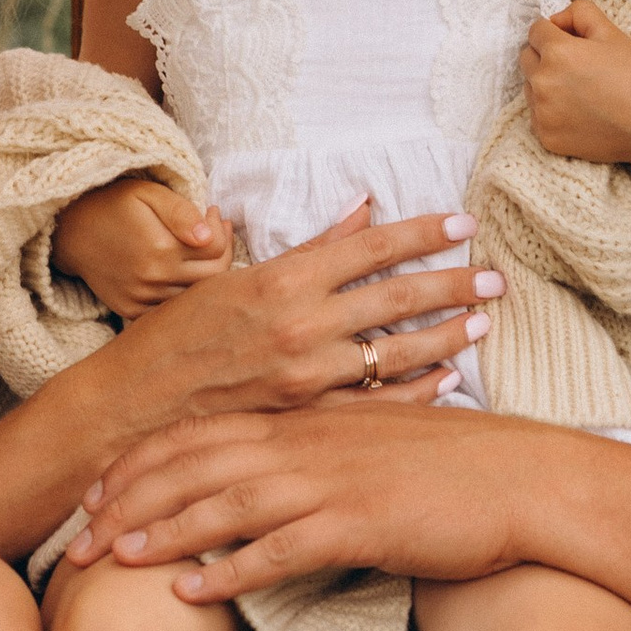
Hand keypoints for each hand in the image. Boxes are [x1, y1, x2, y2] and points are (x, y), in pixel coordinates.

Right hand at [52, 174, 231, 319]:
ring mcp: (141, 299)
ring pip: (195, 296)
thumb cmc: (114, 205)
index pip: (216, 249)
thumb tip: (209, 236)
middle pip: (213, 277)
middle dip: (222, 252)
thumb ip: (181, 213)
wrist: (71, 231)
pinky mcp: (131, 310)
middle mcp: (152, 280)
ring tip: (198, 248)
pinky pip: (171, 310)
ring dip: (205, 273)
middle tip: (215, 230)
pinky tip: (179, 269)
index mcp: (160, 249)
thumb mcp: (148, 194)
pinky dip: (183, 293)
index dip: (221, 228)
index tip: (212, 212)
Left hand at [67, 404, 533, 599]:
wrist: (523, 479)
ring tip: (115, 560)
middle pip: (196, 463)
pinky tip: (191, 593)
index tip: (102, 489)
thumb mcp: (378, 437)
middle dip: (132, 498)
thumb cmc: (455, 466)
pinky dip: (229, 570)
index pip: (205, 430)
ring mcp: (330, 482)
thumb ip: (324, 442)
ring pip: (224, 502)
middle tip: (82, 534)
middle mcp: (308, 442)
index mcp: (308, 419)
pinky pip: (278, 549)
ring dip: (163, 532)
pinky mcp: (357, 525)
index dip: (146, 459)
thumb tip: (284, 462)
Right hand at [97, 202, 504, 428]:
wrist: (135, 405)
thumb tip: (363, 211)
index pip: (370, 247)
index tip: (463, 223)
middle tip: (496, 276)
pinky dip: (416, 393)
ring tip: (481, 322)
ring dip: (445, 336)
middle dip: (452, 283)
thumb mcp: (236, 276)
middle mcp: (300, 325)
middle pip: (396, 298)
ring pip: (395, 353)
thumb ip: (309, 249)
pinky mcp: (305, 419)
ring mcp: (306, 377)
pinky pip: (376, 405)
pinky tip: (448, 381)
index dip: (422, 233)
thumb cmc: (178, 334)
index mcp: (282, 279)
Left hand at [521, 0, 630, 182]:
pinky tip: (579, 112)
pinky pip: (537, 116)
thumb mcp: (611, 30)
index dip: (555, 32)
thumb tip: (555, 20)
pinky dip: (551, 112)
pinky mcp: (546, 137)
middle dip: (545, 56)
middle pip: (526, 58)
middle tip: (576, 66)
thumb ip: (578, 12)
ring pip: (529, 88)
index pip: (535, 31)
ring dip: (546, 84)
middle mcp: (543, 83)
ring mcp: (543, 113)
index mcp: (557, 52)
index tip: (573, 42)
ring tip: (580, 91)